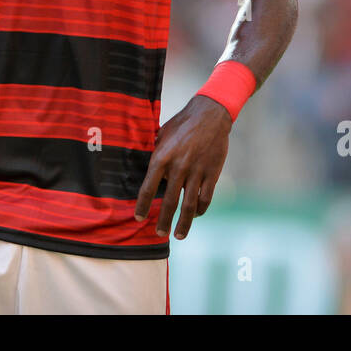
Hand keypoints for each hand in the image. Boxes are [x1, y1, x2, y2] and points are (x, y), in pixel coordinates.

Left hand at [134, 94, 231, 239]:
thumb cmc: (181, 124)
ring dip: (184, 223)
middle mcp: (178, 167)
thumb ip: (155, 154)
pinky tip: (197, 215)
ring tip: (178, 235)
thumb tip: (143, 169)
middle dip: (163, 220)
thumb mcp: (162, 136)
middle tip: (159, 233)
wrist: (210, 115)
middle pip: (169, 201)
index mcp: (162, 157)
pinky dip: (201, 209)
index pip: (148, 188)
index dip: (142, 205)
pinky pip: (205, 197)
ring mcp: (197, 172)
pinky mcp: (212, 173)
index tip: (139, 218)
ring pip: (190, 205)